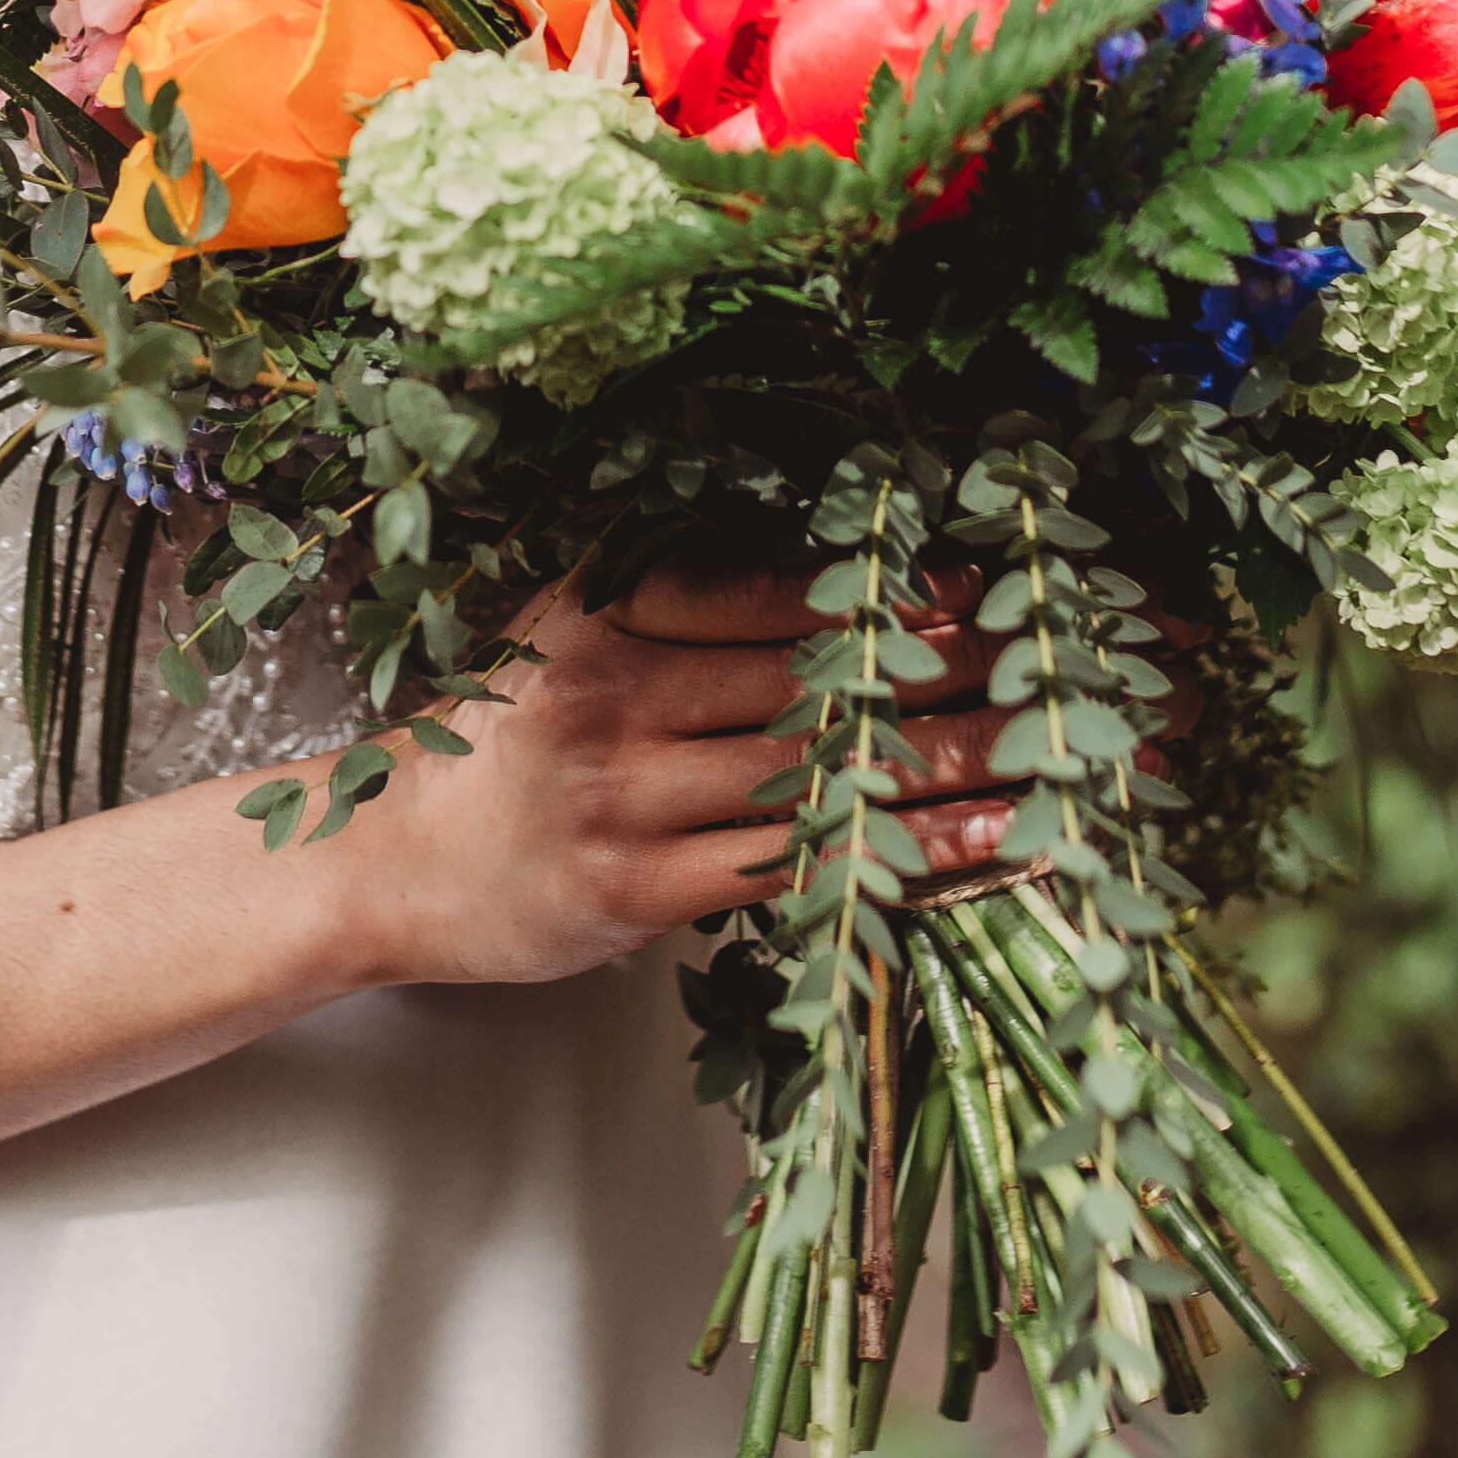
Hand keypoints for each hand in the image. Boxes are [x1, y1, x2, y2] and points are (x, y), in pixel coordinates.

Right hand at [319, 561, 1016, 992]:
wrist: (393, 859)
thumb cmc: (502, 743)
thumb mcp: (568, 632)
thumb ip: (673, 593)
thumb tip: (830, 570)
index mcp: (610, 615)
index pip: (777, 593)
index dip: (890, 592)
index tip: (988, 585)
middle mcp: (620, 695)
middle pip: (816, 681)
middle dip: (949, 673)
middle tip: (1064, 665)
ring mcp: (630, 796)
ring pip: (822, 775)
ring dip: (953, 768)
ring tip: (1060, 756)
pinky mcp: (643, 887)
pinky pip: (801, 869)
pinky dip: (903, 856)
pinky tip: (985, 848)